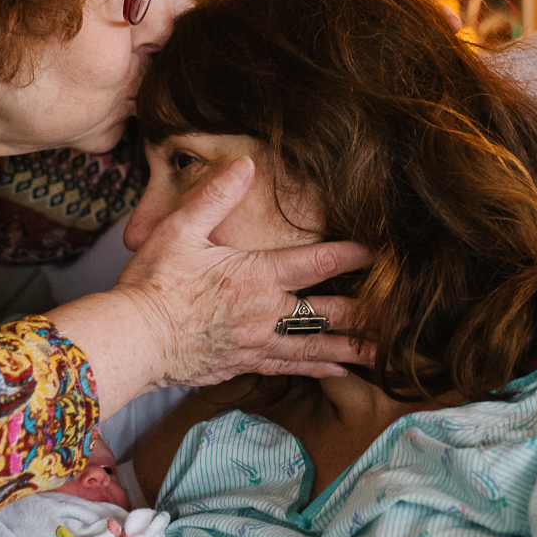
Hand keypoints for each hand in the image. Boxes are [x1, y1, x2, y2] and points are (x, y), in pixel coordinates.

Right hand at [112, 156, 374, 388]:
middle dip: (368, 313)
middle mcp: (265, 313)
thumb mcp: (180, 229)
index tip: (380, 251)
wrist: (132, 339)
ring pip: (316, 347)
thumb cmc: (152, 283)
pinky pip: (289, 368)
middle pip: (329, 313)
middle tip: (403, 317)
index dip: (353, 255)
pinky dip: (317, 369)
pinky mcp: (242, 364)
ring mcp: (256, 343)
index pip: (318, 263)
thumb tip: (245, 164)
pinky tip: (337, 372)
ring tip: (385, 355)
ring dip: (353, 349)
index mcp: (257, 276)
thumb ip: (216, 197)